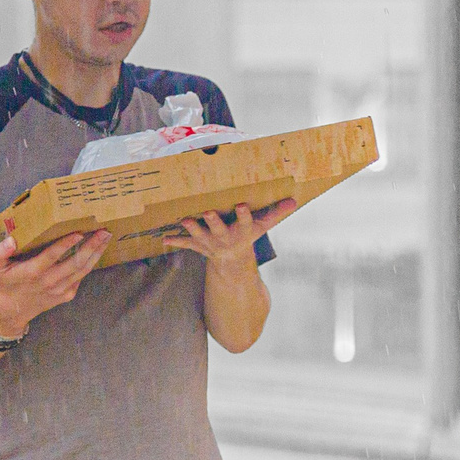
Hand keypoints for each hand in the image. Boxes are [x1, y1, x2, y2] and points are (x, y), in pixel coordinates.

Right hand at [0, 229, 109, 334]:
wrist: (15, 309)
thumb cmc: (7, 281)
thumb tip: (11, 240)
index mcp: (32, 272)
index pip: (51, 256)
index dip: (65, 244)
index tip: (79, 232)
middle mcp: (49, 281)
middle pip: (75, 263)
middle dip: (91, 246)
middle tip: (104, 231)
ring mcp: (60, 290)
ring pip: (83, 270)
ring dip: (96, 253)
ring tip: (106, 238)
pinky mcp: (67, 294)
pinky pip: (81, 277)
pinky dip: (91, 263)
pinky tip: (97, 250)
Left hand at [165, 199, 294, 269]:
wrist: (233, 260)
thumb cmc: (247, 235)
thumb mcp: (263, 225)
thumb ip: (276, 212)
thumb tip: (295, 199)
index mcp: (242, 231)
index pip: (246, 222)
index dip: (244, 215)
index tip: (241, 205)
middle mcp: (226, 238)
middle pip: (220, 229)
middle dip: (213, 222)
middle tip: (208, 212)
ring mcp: (211, 243)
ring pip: (200, 236)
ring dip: (192, 229)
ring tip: (185, 221)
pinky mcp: (199, 245)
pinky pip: (186, 244)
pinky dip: (176, 242)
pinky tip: (165, 239)